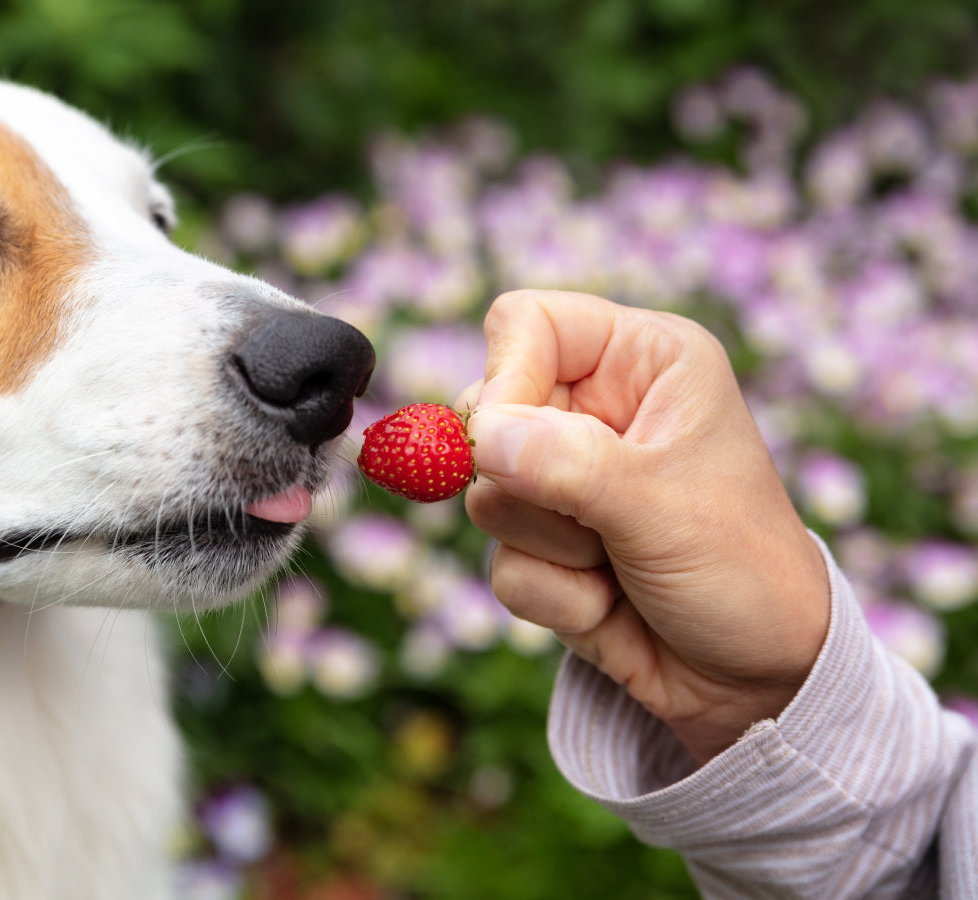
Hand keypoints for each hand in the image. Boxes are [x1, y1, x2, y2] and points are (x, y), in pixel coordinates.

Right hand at [459, 290, 830, 764]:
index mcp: (642, 362)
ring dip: (551, 550)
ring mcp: (564, 480)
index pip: (526, 324)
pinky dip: (553, 597)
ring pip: (486, 499)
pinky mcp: (543, 547)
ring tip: (620, 565)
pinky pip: (499, 564)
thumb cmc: (744, 570)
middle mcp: (597, 409)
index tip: (510, 440)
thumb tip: (482, 434)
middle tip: (597, 521)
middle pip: (486, 415)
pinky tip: (609, 604)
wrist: (762, 682)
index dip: (505, 377)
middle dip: (530, 487)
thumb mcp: (663, 508)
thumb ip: (568, 464)